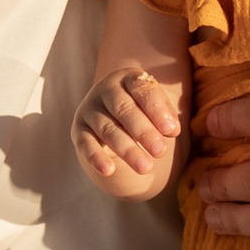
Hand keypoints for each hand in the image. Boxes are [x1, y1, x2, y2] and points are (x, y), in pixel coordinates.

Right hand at [75, 63, 183, 193]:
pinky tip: (109, 170)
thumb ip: (165, 116)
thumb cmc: (141, 110)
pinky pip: (85, 144)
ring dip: (127, 149)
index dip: (157, 110)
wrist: (112, 114)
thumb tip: (172, 129)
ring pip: (107, 130)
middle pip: (123, 110)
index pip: (141, 90)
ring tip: (145, 167)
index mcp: (127, 79)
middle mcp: (105, 91)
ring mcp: (89, 109)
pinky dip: (96, 157)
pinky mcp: (78, 129)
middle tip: (160, 151)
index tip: (171, 130)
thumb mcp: (154, 107)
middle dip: (143, 132)